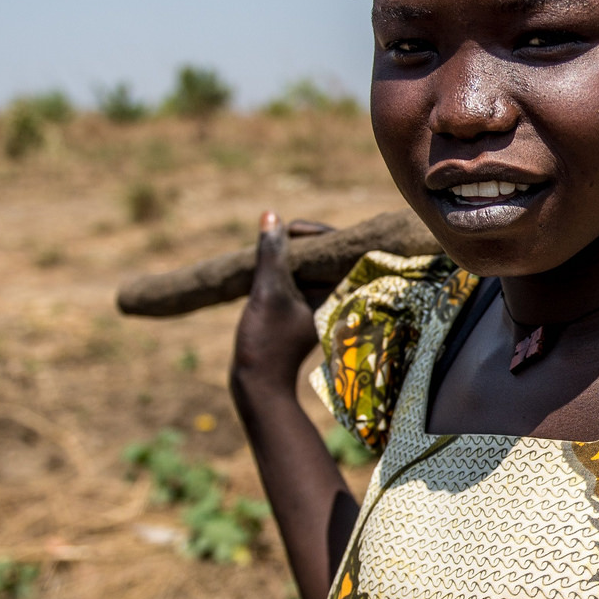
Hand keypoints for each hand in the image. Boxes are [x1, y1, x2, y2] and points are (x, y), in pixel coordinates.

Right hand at [229, 212, 329, 402]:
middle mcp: (335, 297)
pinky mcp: (303, 308)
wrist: (260, 383)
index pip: (339, 247)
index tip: (288, 230)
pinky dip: (285, 267)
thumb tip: (271, 216)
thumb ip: (272, 253)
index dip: (315, 232)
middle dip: (302, 240)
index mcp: (338, 292)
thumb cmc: (267, 341)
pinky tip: (268, 262)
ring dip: (291, 252)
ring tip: (271, 244)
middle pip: (326, 253)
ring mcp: (319, 303)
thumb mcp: (268, 291)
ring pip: (310, 265)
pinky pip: (299, 276)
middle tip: (279, 232)